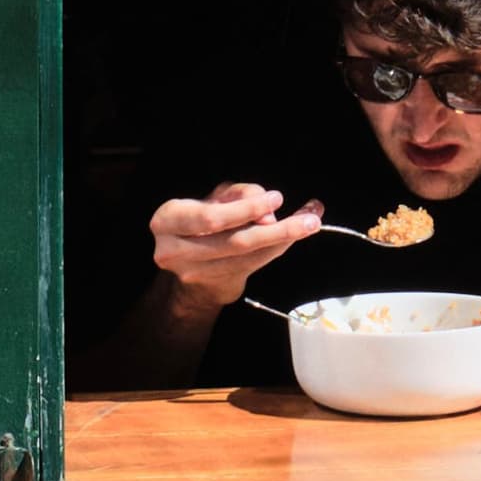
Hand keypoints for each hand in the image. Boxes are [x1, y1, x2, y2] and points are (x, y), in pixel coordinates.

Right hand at [150, 182, 324, 311]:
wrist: (192, 259)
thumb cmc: (205, 216)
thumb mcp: (218, 196)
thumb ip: (241, 194)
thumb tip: (267, 210)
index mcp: (168, 220)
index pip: (211, 218)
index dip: (245, 210)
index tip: (276, 199)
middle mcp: (175, 251)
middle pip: (235, 242)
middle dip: (276, 230)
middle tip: (310, 218)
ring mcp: (195, 273)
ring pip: (249, 257)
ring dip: (285, 239)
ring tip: (312, 221)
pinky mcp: (215, 285)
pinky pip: (254, 265)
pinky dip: (278, 248)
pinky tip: (297, 233)